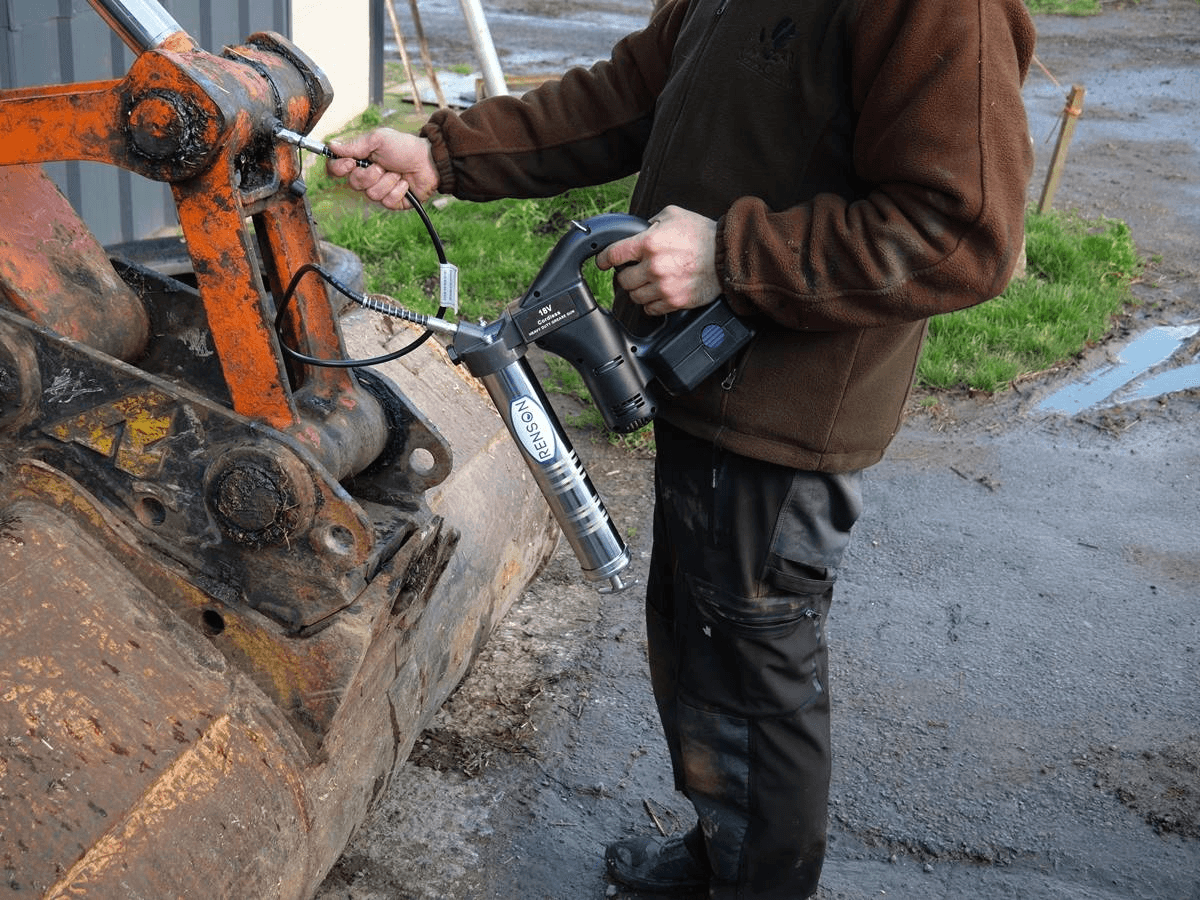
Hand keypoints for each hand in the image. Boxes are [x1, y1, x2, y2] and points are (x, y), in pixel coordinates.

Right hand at [326, 128, 438, 210]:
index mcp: (360, 160)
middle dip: (370, 174)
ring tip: (398, 173)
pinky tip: (406, 184)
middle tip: (383, 166)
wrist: (429, 160)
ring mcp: (380, 190)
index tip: (351, 162)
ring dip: (387, 181)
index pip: (336, 169)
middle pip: (354, 184)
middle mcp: (367, 177)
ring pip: (371, 194)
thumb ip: (355, 145)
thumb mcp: (378, 139)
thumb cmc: (404, 146)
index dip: (339, 168)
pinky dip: (398, 190)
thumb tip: (331, 146)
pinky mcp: (393, 202)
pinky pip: (386, 202)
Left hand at [595, 206, 720, 315]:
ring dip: (639, 290)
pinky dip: (651, 304)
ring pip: (635, 297)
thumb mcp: (673, 215)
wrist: (727, 254)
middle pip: (623, 280)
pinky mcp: (675, 301)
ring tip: (649, 282)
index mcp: (649, 242)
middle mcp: (654, 266)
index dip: (603, 259)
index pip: (613, 254)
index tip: (602, 262)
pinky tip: (658, 293)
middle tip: (635, 271)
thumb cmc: (702, 234)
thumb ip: (650, 223)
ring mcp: (664, 286)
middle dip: (627, 275)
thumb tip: (637, 232)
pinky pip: (650, 309)